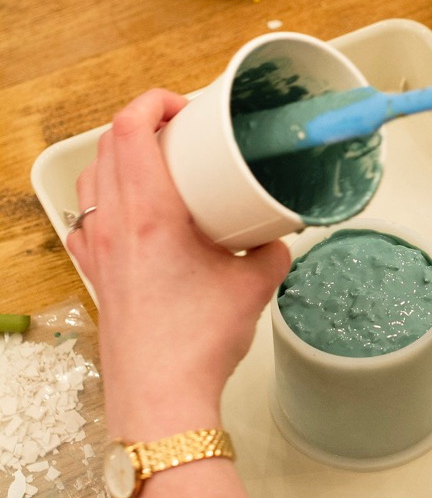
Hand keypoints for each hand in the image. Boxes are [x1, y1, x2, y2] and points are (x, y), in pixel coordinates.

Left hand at [67, 89, 290, 439]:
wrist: (160, 396)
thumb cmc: (195, 343)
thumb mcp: (254, 284)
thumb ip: (270, 250)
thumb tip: (277, 237)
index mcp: (149, 212)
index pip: (132, 128)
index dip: (154, 102)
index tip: (182, 105)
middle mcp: (114, 223)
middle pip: (108, 144)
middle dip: (142, 123)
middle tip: (179, 129)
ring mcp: (99, 249)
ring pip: (93, 177)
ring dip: (120, 157)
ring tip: (157, 163)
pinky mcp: (95, 274)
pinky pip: (87, 218)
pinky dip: (105, 198)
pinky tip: (130, 213)